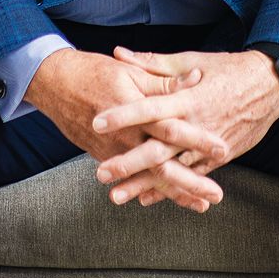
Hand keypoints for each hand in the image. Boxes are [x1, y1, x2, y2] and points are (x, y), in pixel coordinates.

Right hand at [24, 46, 231, 211]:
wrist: (55, 84)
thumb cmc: (95, 72)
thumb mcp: (132, 72)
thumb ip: (164, 81)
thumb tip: (195, 78)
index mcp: (137, 110)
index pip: (172, 127)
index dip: (197, 138)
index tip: (222, 149)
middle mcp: (127, 136)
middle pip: (163, 164)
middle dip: (191, 182)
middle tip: (216, 195)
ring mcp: (115, 151)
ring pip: (149, 178)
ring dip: (175, 193)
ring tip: (200, 205)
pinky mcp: (105, 157)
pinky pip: (132, 178)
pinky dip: (150, 191)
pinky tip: (167, 200)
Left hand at [92, 47, 278, 206]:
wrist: (271, 86)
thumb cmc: (227, 69)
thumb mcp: (191, 60)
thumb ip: (152, 62)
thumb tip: (118, 53)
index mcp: (188, 98)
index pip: (150, 108)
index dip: (123, 115)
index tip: (97, 122)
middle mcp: (197, 125)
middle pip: (159, 148)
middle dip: (129, 163)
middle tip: (101, 173)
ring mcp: (208, 145)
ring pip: (173, 169)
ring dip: (145, 183)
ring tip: (117, 195)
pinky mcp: (220, 158)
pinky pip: (191, 177)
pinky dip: (170, 189)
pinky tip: (147, 198)